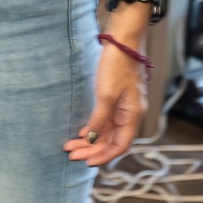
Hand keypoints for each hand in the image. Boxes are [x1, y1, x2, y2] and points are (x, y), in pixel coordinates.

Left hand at [64, 41, 147, 166]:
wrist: (122, 40)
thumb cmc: (117, 64)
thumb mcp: (105, 95)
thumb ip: (99, 120)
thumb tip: (93, 140)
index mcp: (133, 115)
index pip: (120, 145)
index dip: (104, 156)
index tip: (86, 162)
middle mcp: (130, 114)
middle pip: (111, 141)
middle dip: (91, 150)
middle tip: (71, 154)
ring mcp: (123, 108)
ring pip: (106, 132)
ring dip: (89, 140)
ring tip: (70, 146)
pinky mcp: (116, 100)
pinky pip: (104, 121)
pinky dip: (92, 129)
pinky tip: (81, 133)